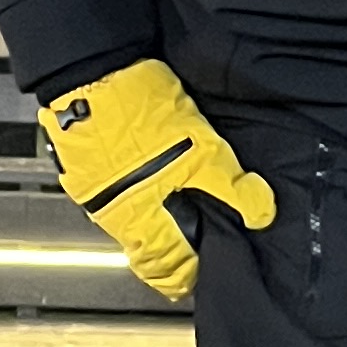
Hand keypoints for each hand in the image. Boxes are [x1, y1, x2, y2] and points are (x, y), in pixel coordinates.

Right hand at [42, 59, 276, 303]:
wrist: (94, 72)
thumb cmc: (139, 109)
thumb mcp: (202, 147)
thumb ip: (232, 186)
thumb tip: (260, 213)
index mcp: (138, 219)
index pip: (166, 270)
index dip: (190, 274)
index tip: (207, 267)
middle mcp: (111, 215)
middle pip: (147, 255)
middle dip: (174, 256)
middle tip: (199, 245)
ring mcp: (94, 194)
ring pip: (132, 227)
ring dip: (157, 226)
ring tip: (183, 213)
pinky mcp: (86, 170)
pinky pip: (116, 200)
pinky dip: (139, 200)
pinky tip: (157, 183)